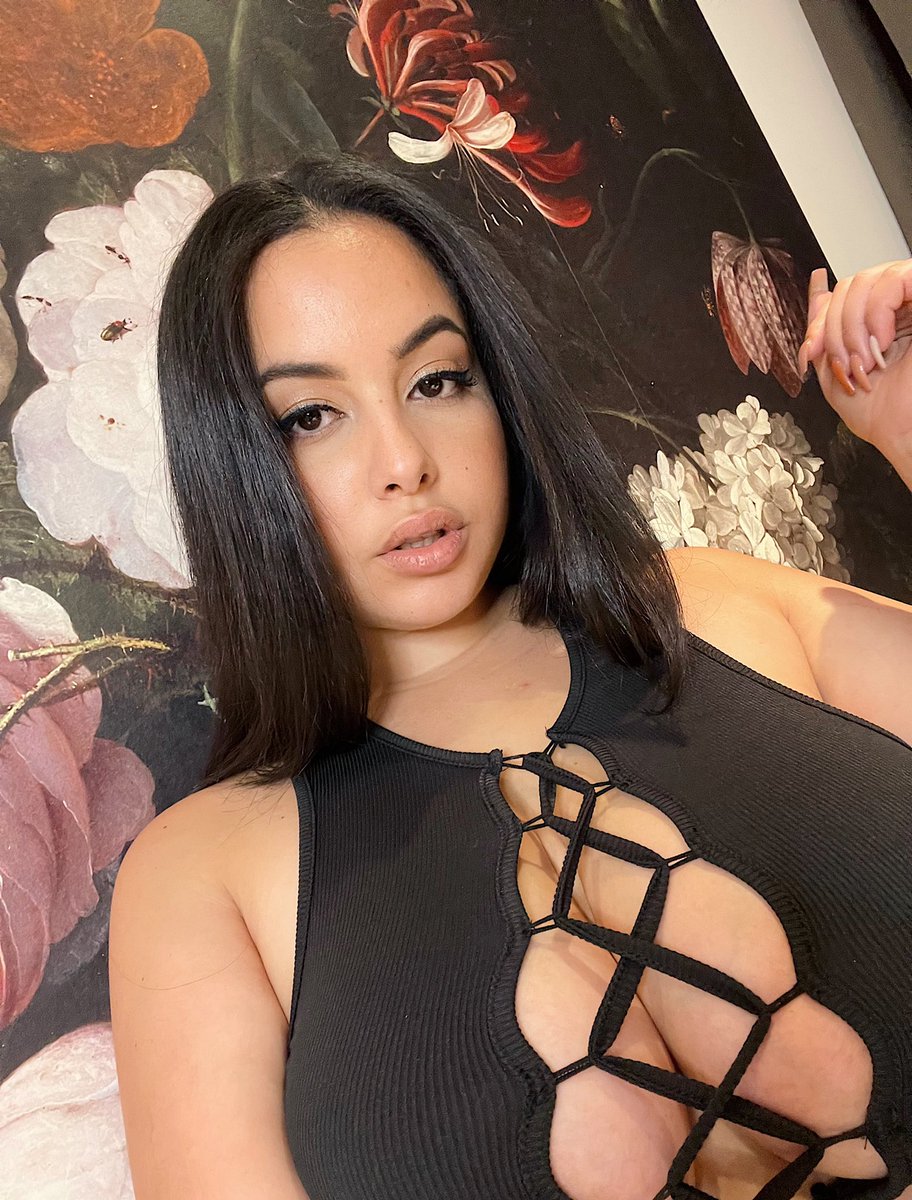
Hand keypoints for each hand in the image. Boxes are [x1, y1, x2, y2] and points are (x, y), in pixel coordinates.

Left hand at [797, 259, 911, 459]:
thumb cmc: (881, 412)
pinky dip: (877, 310)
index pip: (840, 295)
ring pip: (867, 280)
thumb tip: (817, 293)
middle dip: (834, 330)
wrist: (906, 431)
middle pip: (849, 286)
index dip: (820, 322)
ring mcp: (910, 303)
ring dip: (854, 327)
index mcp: (876, 322)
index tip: (813, 349)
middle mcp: (896, 308)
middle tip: (845, 364)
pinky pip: (894, 279)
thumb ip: (823, 333)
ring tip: (867, 360)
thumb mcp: (835, 371)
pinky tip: (884, 339)